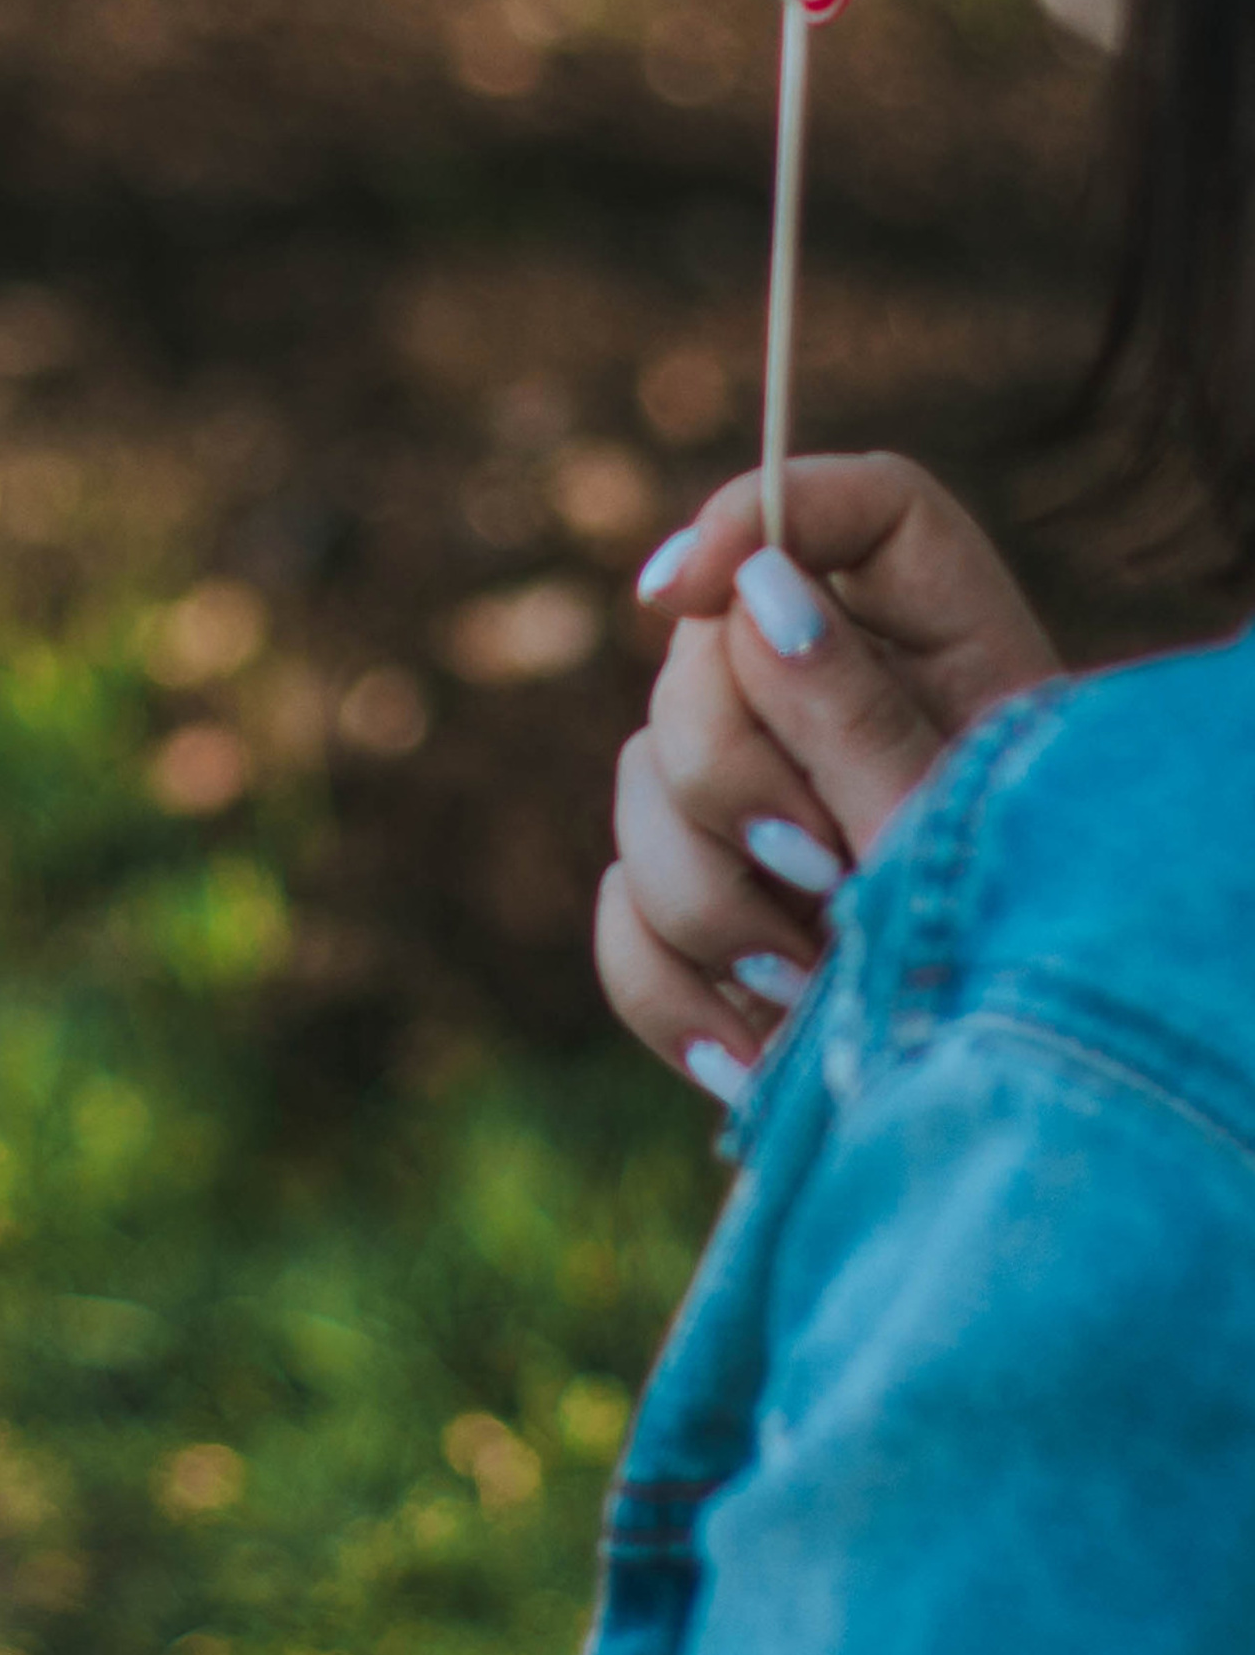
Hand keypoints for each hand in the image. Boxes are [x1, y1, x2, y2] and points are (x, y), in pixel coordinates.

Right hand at [597, 453, 1056, 1090]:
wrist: (1031, 1142)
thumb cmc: (1034, 976)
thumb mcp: (954, 840)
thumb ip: (855, 715)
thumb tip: (754, 590)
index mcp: (955, 660)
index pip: (858, 511)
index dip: (757, 513)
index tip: (680, 589)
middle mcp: (843, 716)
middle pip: (702, 660)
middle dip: (727, 774)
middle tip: (820, 871)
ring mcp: (763, 822)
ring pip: (638, 791)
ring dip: (707, 900)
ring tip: (810, 984)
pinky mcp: (709, 927)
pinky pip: (619, 918)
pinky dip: (670, 987)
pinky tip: (751, 1050)